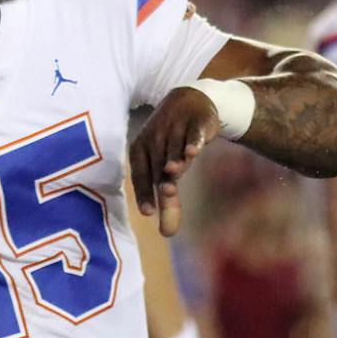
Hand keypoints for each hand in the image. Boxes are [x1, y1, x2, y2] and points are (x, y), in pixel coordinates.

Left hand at [129, 86, 223, 236]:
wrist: (189, 102)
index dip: (143, 193)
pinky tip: (192, 152)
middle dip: (163, 179)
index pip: (140, 176)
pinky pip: (193, 134)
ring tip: (173, 172)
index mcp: (140, 151)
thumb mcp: (167, 170)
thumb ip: (168, 201)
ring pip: (175, 150)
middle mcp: (154, 139)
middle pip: (159, 166)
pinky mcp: (196, 123)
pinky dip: (193, 142)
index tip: (149, 212)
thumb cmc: (171, 144)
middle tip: (165, 193)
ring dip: (176, 160)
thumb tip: (167, 234)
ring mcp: (174, 129)